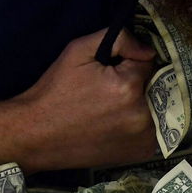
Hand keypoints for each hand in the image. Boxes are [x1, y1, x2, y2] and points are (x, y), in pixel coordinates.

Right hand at [9, 28, 158, 171]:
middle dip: (136, 85)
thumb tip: (147, 49)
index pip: (147, 63)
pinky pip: (152, 129)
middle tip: (107, 94)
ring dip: (140, 105)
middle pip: (153, 86)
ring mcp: (143, 138)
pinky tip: (115, 125)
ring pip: (155, 108)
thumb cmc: (55, 91)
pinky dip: (140, 125)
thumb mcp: (78, 52)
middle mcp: (142, 114)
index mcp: (128, 87)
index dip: (128, 64)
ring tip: (108, 111)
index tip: (109, 73)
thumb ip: (119, 40)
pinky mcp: (141, 152)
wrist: (36, 135)